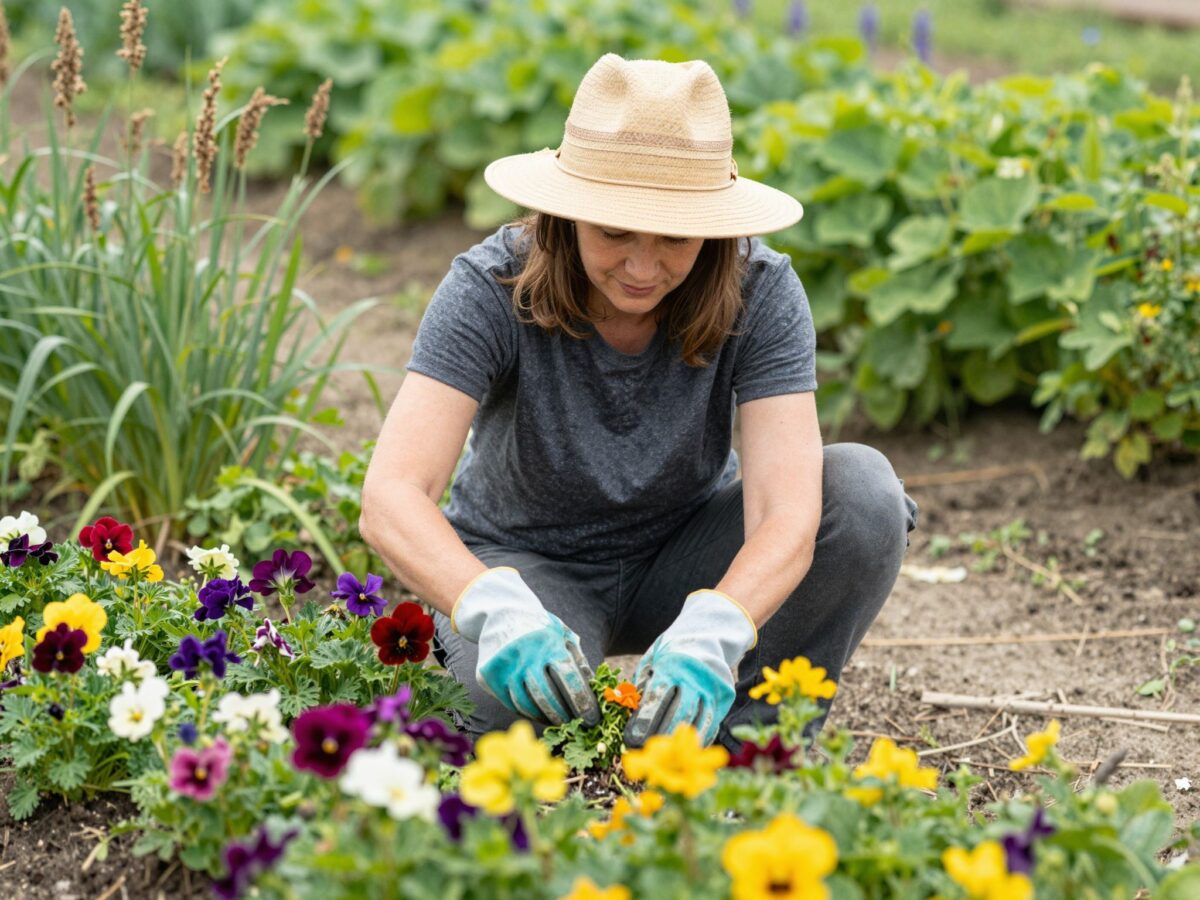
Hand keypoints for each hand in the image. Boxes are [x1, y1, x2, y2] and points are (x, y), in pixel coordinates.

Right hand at [452, 567, 600, 726]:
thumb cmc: (538, 627)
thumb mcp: (561, 633)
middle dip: (564, 716)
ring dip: (545, 718)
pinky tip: (538, 715)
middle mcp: (523, 654)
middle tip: (575, 725)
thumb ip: (577, 658)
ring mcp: (503, 666)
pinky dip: (527, 713)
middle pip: (546, 696)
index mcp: (547, 642)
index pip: (569, 679)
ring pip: (526, 704)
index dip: (583, 703)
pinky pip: (510, 703)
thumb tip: (593, 690)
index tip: (593, 719)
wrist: (500, 611)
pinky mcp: (487, 676)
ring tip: (559, 722)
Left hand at [624, 590, 756, 746]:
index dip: (645, 720)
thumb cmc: (673, 649)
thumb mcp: (654, 656)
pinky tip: (688, 747)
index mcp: (673, 665)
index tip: (633, 738)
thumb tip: (630, 709)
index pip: (658, 697)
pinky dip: (701, 737)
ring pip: (700, 721)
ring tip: (667, 755)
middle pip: (680, 712)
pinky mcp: (725, 695)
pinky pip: (713, 722)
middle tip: (649, 752)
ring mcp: (713, 687)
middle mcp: (695, 677)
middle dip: (663, 735)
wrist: (710, 632)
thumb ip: (643, 680)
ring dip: (683, 741)